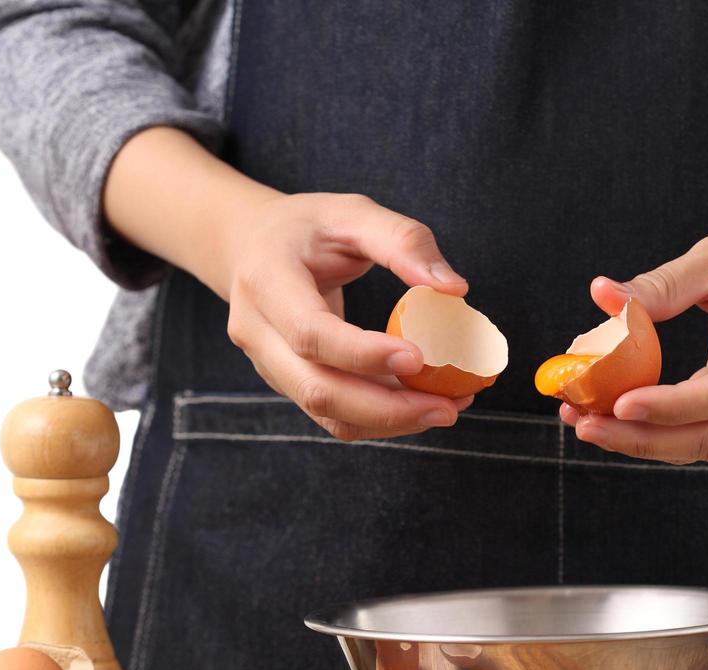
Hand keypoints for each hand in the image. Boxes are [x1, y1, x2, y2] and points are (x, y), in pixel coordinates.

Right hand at [220, 191, 472, 441]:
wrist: (251, 246)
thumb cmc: (306, 227)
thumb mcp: (352, 212)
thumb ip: (403, 241)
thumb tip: (455, 289)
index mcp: (266, 281)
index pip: (310, 333)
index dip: (362, 354)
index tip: (419, 358)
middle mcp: (256, 331)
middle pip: (317, 390)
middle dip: (386, 408)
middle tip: (448, 407)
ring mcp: (268, 364)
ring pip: (327, 413)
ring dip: (389, 420)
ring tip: (445, 409)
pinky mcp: (288, 383)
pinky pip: (333, 414)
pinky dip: (379, 418)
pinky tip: (420, 404)